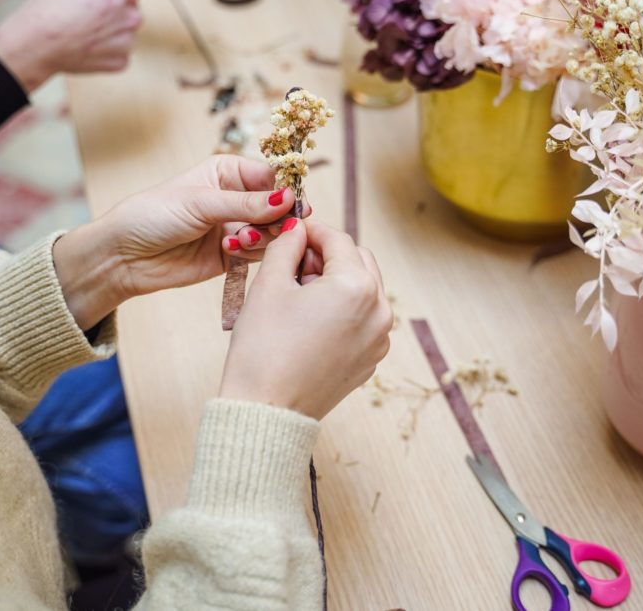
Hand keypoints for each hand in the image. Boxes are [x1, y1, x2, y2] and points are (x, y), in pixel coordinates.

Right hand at [0, 0, 160, 91]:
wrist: (36, 44)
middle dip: (117, 3)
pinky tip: (86, 43)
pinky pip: (119, 50)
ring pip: (126, 29)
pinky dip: (106, 47)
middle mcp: (132, 18)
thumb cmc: (50, 5)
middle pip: (134, 5)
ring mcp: (127, 43)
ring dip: (111, 26)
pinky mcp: (120, 62)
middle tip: (90, 5)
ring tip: (84, 26)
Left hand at [109, 154, 313, 292]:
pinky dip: (251, 252)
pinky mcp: (232, 254)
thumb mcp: (200, 202)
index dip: (287, 188)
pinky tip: (230, 250)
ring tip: (238, 239)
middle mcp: (237, 197)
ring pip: (272, 231)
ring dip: (262, 237)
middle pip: (278, 205)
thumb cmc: (153, 215)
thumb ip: (246, 204)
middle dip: (278, 217)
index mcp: (229, 172)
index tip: (296, 203)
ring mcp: (236, 226)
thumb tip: (288, 199)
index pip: (272, 175)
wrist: (125, 256)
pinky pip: (259, 253)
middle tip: (272, 227)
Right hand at [220, 221, 392, 419]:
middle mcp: (379, 311)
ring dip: (335, 282)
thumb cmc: (263, 350)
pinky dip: (342, 311)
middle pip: (358, 261)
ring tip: (298, 296)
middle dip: (327, 256)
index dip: (310, 230)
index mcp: (357, 287)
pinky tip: (309, 322)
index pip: (338, 240)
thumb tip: (296, 229)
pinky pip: (362, 320)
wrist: (266, 412)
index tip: (291, 231)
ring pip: (363, 291)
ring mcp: (379, 339)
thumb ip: (286, 247)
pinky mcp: (371, 360)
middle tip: (292, 265)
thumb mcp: (269, 285)